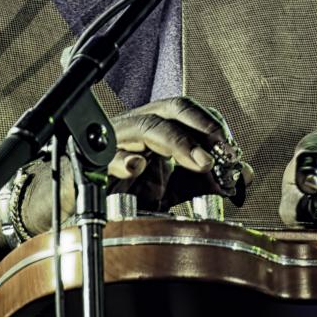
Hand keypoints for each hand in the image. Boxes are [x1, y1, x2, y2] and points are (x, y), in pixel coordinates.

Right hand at [21, 97, 249, 232]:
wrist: (73, 207)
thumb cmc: (121, 191)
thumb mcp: (171, 188)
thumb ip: (205, 180)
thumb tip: (244, 173)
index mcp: (155, 126)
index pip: (189, 111)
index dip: (212, 125)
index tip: (233, 151)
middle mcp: (136, 126)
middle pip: (172, 109)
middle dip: (202, 128)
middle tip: (223, 154)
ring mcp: (113, 141)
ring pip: (146, 126)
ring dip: (177, 143)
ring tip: (200, 163)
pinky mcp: (89, 161)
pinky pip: (105, 156)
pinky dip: (122, 161)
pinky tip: (136, 169)